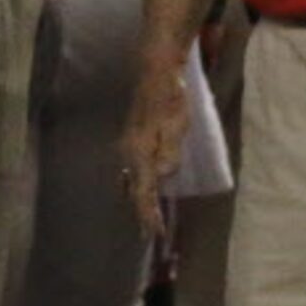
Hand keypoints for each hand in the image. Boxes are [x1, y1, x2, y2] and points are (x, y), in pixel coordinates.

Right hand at [120, 60, 188, 237]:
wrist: (156, 71)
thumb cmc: (171, 98)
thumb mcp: (177, 125)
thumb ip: (169, 151)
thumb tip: (164, 176)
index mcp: (139, 151)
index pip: (142, 191)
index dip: (148, 213)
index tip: (154, 234)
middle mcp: (128, 151)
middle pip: (131, 189)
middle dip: (139, 210)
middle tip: (148, 232)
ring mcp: (129, 144)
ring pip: (129, 179)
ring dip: (137, 198)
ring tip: (145, 215)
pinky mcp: (133, 139)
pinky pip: (132, 169)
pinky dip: (137, 184)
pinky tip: (143, 186)